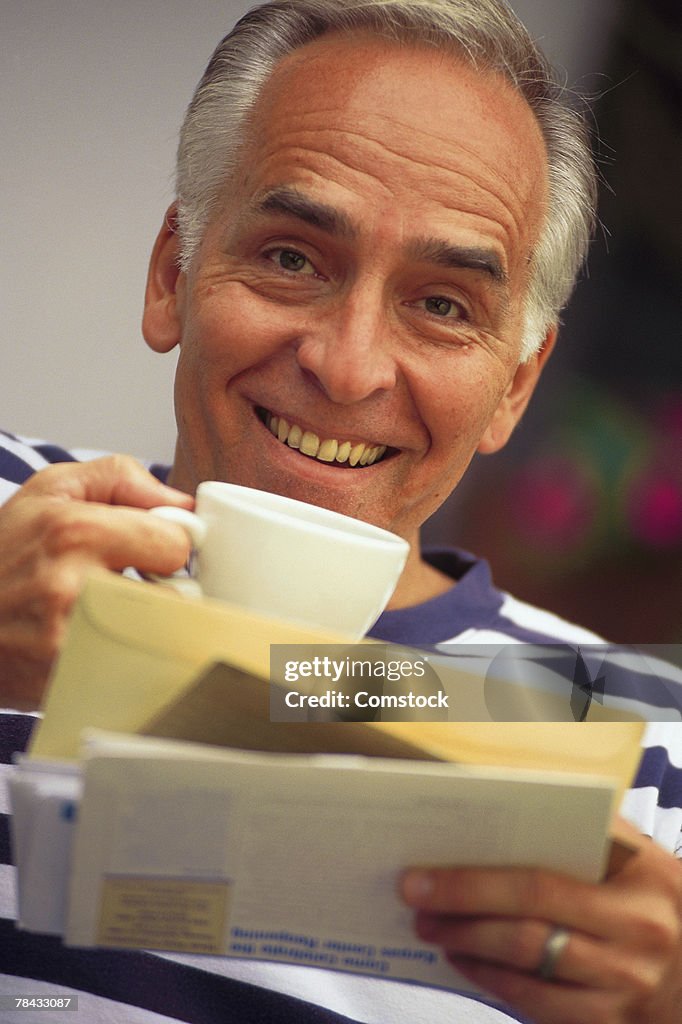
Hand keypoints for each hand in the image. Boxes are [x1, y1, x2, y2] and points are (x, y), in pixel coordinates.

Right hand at [0, 456, 193, 709]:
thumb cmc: (2, 551)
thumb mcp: (49, 490)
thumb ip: (122, 479)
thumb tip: (183, 502)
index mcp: (76, 533)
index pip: (177, 545)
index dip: (167, 544)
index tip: (151, 550)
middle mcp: (75, 588)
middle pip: (178, 596)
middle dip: (161, 589)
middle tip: (127, 584)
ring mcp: (71, 641)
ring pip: (159, 636)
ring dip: (145, 623)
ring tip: (107, 610)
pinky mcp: (67, 681)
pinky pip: (133, 669)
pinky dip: (123, 654)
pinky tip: (92, 639)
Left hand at [399, 816, 681, 1022]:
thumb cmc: (658, 900)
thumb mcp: (641, 857)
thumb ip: (590, 828)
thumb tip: (510, 794)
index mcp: (639, 880)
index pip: (541, 880)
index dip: (474, 882)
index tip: (426, 871)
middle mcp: (636, 936)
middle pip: (526, 926)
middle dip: (460, 911)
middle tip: (416, 900)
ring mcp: (625, 989)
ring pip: (526, 969)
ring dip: (468, 948)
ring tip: (433, 929)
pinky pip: (539, 1008)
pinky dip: (493, 984)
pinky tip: (467, 963)